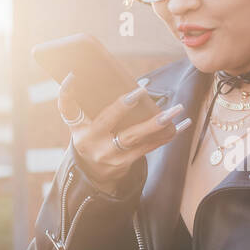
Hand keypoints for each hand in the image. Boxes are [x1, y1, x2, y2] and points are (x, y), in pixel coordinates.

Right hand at [58, 73, 190, 192]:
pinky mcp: (126, 162)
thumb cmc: (93, 138)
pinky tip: (182, 125)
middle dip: (123, 106)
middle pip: (107, 120)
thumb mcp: (85, 124)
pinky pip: (149, 146)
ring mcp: (109, 154)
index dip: (66, 91)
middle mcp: (90, 141)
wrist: (94, 174)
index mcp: (78, 127)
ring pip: (134, 136)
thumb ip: (94, 105)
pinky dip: (167, 135)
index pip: (67, 107)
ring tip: (175, 111)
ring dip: (157, 123)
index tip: (72, 75)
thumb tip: (129, 81)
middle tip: (139, 91)